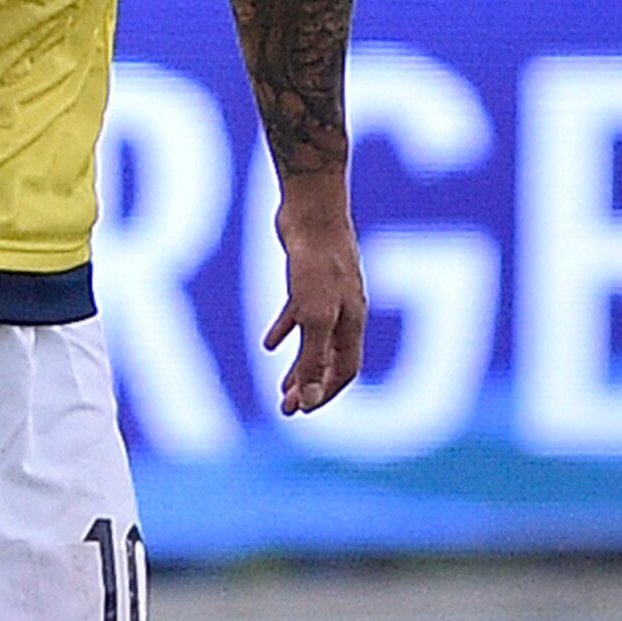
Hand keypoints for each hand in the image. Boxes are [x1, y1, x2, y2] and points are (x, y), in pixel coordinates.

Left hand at [263, 181, 366, 415]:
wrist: (311, 208)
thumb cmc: (317, 262)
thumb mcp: (313, 316)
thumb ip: (312, 357)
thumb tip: (310, 400)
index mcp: (353, 323)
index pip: (345, 371)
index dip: (326, 393)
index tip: (303, 412)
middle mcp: (345, 310)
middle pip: (330, 359)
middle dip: (310, 386)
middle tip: (287, 410)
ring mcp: (328, 293)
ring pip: (315, 339)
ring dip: (299, 365)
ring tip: (280, 387)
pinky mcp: (307, 276)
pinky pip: (299, 312)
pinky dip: (286, 330)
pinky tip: (269, 343)